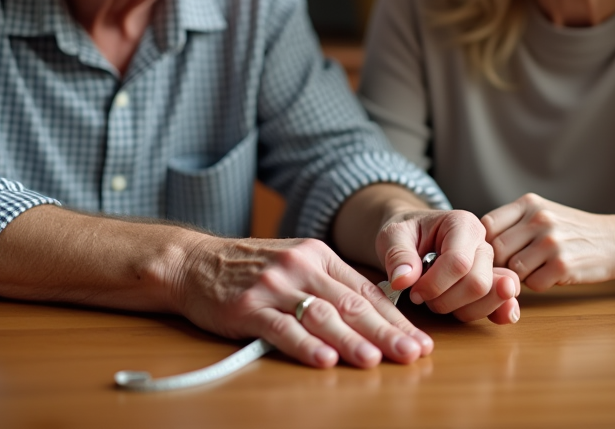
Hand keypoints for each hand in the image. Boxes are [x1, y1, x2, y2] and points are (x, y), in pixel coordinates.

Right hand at [174, 234, 432, 368]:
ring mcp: (274, 286)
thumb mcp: (295, 261)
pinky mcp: (248, 307)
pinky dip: (305, 346)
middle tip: (412, 353)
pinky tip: (324, 360)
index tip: (420, 339)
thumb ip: (331, 283)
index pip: (365, 290)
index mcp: (318, 254)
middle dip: (386, 332)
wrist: (194, 263)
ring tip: (375, 360)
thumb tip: (378, 312)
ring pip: (321, 316)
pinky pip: (282, 328)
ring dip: (351, 341)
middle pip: (351, 304)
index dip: (396, 318)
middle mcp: (300, 266)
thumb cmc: (250, 268)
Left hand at [375, 208, 520, 323]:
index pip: (458, 262)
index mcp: (462, 224)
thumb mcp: (392, 236)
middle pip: (477, 282)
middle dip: (446, 299)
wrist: (412, 238)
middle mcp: (482, 242)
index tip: (413, 291)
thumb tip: (403, 280)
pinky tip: (500, 318)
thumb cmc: (405, 234)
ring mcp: (490, 264)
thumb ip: (397, 255)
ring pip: (488, 296)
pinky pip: (502, 301)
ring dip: (458, 309)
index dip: (434, 284)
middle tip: (423, 297)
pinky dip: (498, 311)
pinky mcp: (491, 284)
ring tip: (437, 300)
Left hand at [483, 194, 614, 289]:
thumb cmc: (573, 231)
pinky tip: (552, 275)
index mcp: (530, 203)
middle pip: (496, 249)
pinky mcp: (563, 265)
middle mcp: (539, 219)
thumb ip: (514, 222)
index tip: (492, 253)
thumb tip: (475, 243)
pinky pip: (533, 284)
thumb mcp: (544, 213)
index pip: (487, 224)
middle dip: (501, 264)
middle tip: (513, 268)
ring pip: (513, 269)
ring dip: (520, 276)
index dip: (484, 243)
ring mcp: (551, 242)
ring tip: (537, 269)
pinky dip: (539, 284)